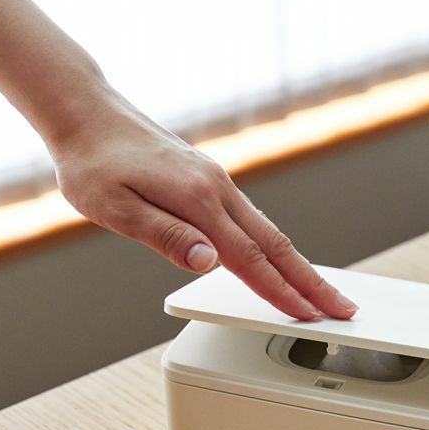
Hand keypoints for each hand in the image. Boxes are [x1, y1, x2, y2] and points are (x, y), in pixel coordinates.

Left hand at [49, 89, 357, 320]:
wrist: (86, 113)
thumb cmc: (93, 162)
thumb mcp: (115, 207)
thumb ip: (165, 236)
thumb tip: (209, 262)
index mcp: (198, 200)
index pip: (250, 259)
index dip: (280, 291)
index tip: (308, 315)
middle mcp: (218, 190)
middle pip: (276, 245)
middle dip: (312, 282)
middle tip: (342, 308)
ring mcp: (218, 183)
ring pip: (270, 232)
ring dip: (299, 266)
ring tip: (321, 291)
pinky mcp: (211, 181)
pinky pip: (255, 221)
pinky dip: (276, 247)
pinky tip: (280, 260)